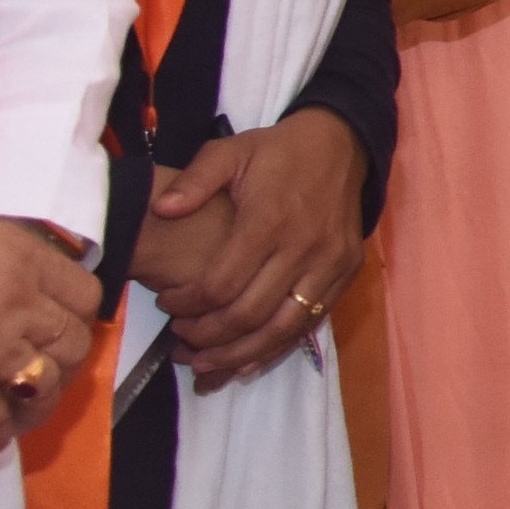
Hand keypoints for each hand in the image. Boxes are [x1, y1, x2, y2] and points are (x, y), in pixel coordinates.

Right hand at [0, 201, 103, 450]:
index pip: (84, 293)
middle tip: (46, 376)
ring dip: (35, 405)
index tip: (64, 328)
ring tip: (23, 414)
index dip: (77, 316)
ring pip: (41, 386)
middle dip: (63, 365)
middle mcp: (17, 300)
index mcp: (20, 256)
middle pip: (71, 344)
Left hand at [137, 116, 366, 391]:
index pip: (220, 284)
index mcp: (268, 220)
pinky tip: (247, 362)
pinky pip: (311, 322)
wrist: (342, 144)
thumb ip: (194, 181)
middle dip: (206, 336)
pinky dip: (276, 348)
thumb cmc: (277, 153)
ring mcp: (330, 262)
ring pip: (282, 328)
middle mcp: (303, 247)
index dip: (186, 304)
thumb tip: (162, 210)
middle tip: (179, 338)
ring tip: (205, 364)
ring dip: (239, 354)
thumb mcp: (230, 152)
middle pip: (249, 314)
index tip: (166, 302)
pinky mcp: (347, 271)